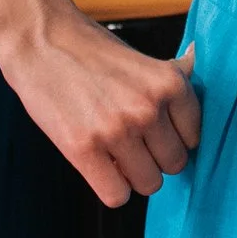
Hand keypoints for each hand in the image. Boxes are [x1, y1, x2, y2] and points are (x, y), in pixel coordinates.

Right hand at [0, 9, 200, 205]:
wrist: (40, 40)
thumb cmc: (92, 49)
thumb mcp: (143, 58)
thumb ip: (173, 72)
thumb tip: (196, 61)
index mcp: (169, 84)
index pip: (194, 138)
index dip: (173, 138)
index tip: (156, 132)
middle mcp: (148, 108)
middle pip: (174, 165)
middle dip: (155, 158)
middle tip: (134, 143)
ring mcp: (117, 130)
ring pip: (149, 184)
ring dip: (133, 175)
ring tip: (115, 153)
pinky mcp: (84, 149)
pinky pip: (117, 196)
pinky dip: (111, 188)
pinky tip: (101, 167)